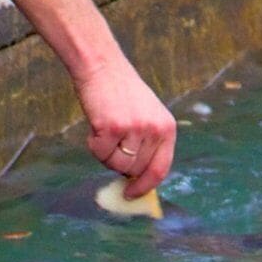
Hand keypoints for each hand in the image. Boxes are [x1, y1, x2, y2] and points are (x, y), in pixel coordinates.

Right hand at [78, 59, 176, 199]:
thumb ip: (148, 144)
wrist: (102, 66)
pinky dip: (93, 144)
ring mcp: (134, 129)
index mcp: (167, 128)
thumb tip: (137, 179)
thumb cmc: (121, 93)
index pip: (161, 169)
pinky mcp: (111, 128)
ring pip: (117, 165)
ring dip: (106, 154)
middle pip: (135, 170)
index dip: (146, 186)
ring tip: (105, 130)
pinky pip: (100, 154)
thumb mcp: (147, 116)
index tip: (133, 194)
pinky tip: (96, 124)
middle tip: (112, 142)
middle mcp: (154, 129)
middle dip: (120, 163)